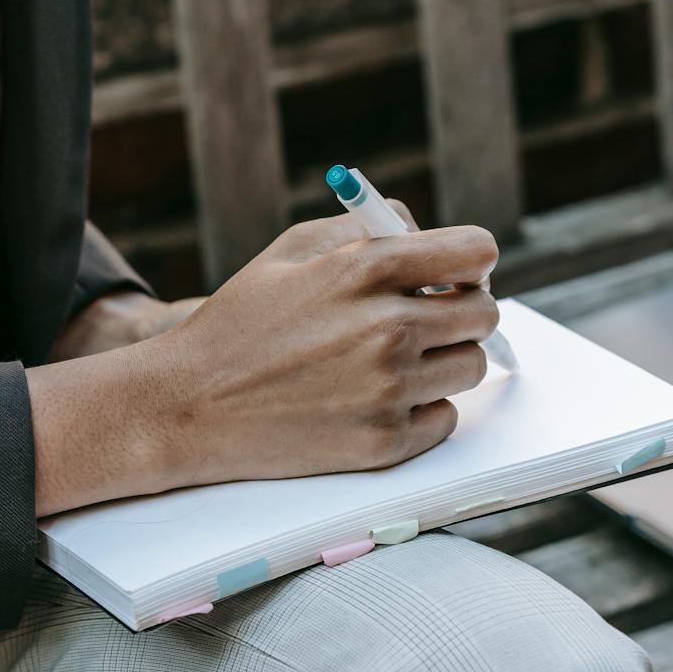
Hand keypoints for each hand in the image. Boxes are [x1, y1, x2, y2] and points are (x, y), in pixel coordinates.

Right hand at [26, 211, 498, 514]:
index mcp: (370, 268)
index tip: (458, 274)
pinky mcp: (385, 442)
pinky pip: (445, 419)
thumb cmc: (239, 322)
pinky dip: (423, 409)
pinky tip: (378, 399)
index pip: (477, 252)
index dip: (472, 261)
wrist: (187, 404)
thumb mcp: (293, 250)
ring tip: (396, 361)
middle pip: (485, 314)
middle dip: (462, 312)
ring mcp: (390, 388)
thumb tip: (425, 233)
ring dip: (445, 361)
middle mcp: (389, 327)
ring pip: (471, 368)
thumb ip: (367, 229)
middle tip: (430, 319)